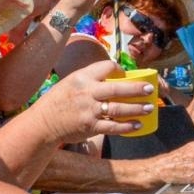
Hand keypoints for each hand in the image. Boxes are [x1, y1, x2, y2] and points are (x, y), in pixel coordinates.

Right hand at [33, 61, 150, 143]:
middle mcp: (87, 93)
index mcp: (82, 77)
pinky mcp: (91, 127)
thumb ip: (91, 79)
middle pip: (118, 89)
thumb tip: (116, 78)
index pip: (107, 67)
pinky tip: (137, 125)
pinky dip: (127, 126)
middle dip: (137, 89)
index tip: (126, 75)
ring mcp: (89, 111)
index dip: (119, 70)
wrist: (43, 123)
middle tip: (150, 89)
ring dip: (136, 109)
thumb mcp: (71, 82)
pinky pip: (113, 127)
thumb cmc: (59, 101)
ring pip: (118, 109)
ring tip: (149, 108)